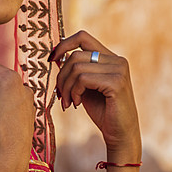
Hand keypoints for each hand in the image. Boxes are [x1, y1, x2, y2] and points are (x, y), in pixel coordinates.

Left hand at [49, 31, 140, 157]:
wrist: (120, 134)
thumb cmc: (102, 112)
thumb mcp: (86, 87)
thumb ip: (77, 71)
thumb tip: (57, 57)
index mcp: (110, 58)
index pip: (83, 37)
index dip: (63, 44)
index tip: (52, 59)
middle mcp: (117, 60)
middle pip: (75, 55)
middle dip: (61, 77)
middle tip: (61, 96)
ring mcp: (118, 69)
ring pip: (76, 67)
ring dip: (66, 87)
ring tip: (68, 102)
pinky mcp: (116, 82)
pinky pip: (83, 79)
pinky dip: (74, 91)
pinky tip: (76, 103)